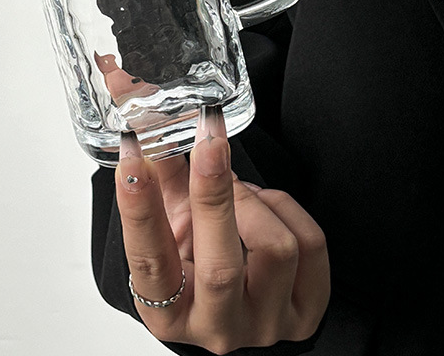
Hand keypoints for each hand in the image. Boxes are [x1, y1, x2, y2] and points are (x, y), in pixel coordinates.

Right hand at [115, 108, 328, 353]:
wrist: (236, 294)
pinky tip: (263, 205)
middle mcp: (216, 328)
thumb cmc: (194, 255)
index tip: (134, 162)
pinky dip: (283, 207)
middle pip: (221, 270)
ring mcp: (266, 324)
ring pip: (274, 249)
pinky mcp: (306, 312)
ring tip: (235, 188)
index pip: (151, 264)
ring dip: (252, 200)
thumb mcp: (169, 220)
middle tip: (208, 142)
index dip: (140, 211)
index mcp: (167, 311)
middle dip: (213, 196)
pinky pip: (309, 244)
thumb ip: (157, 174)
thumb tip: (143, 115)